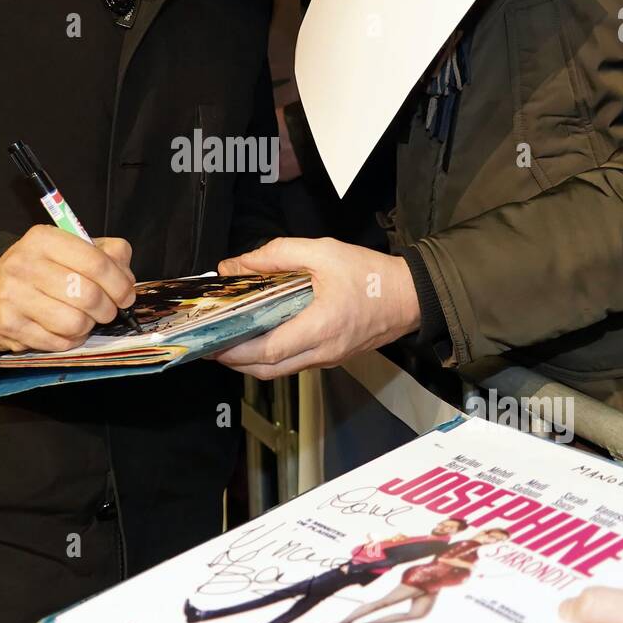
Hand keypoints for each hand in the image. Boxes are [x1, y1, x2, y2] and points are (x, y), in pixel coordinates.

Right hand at [0, 226, 134, 353]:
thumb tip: (126, 278)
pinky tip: (64, 329)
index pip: (96, 262)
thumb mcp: (70, 249)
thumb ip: (106, 254)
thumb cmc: (42, 269)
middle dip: (108, 308)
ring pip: (75, 322)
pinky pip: (59, 343)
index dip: (120, 283)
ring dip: (88, 326)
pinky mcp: (9, 326)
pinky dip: (70, 340)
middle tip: (108, 310)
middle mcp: (24, 264)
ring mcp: (13, 296)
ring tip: (84, 319)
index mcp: (43, 239)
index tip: (126, 295)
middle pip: (88, 295)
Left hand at [214, 236, 420, 378]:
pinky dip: (271, 356)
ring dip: (251, 361)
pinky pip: (295, 363)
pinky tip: (259, 337)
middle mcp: (323, 351)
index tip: (211, 341)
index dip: (235, 350)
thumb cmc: (371, 274)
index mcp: (321, 328)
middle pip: (269, 369)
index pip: (268, 350)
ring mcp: (329, 358)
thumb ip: (276, 255)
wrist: (411, 296)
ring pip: (280, 370)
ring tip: (229, 341)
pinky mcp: (333, 357)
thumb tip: (235, 266)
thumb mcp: (323, 251)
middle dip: (235, 361)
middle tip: (210, 344)